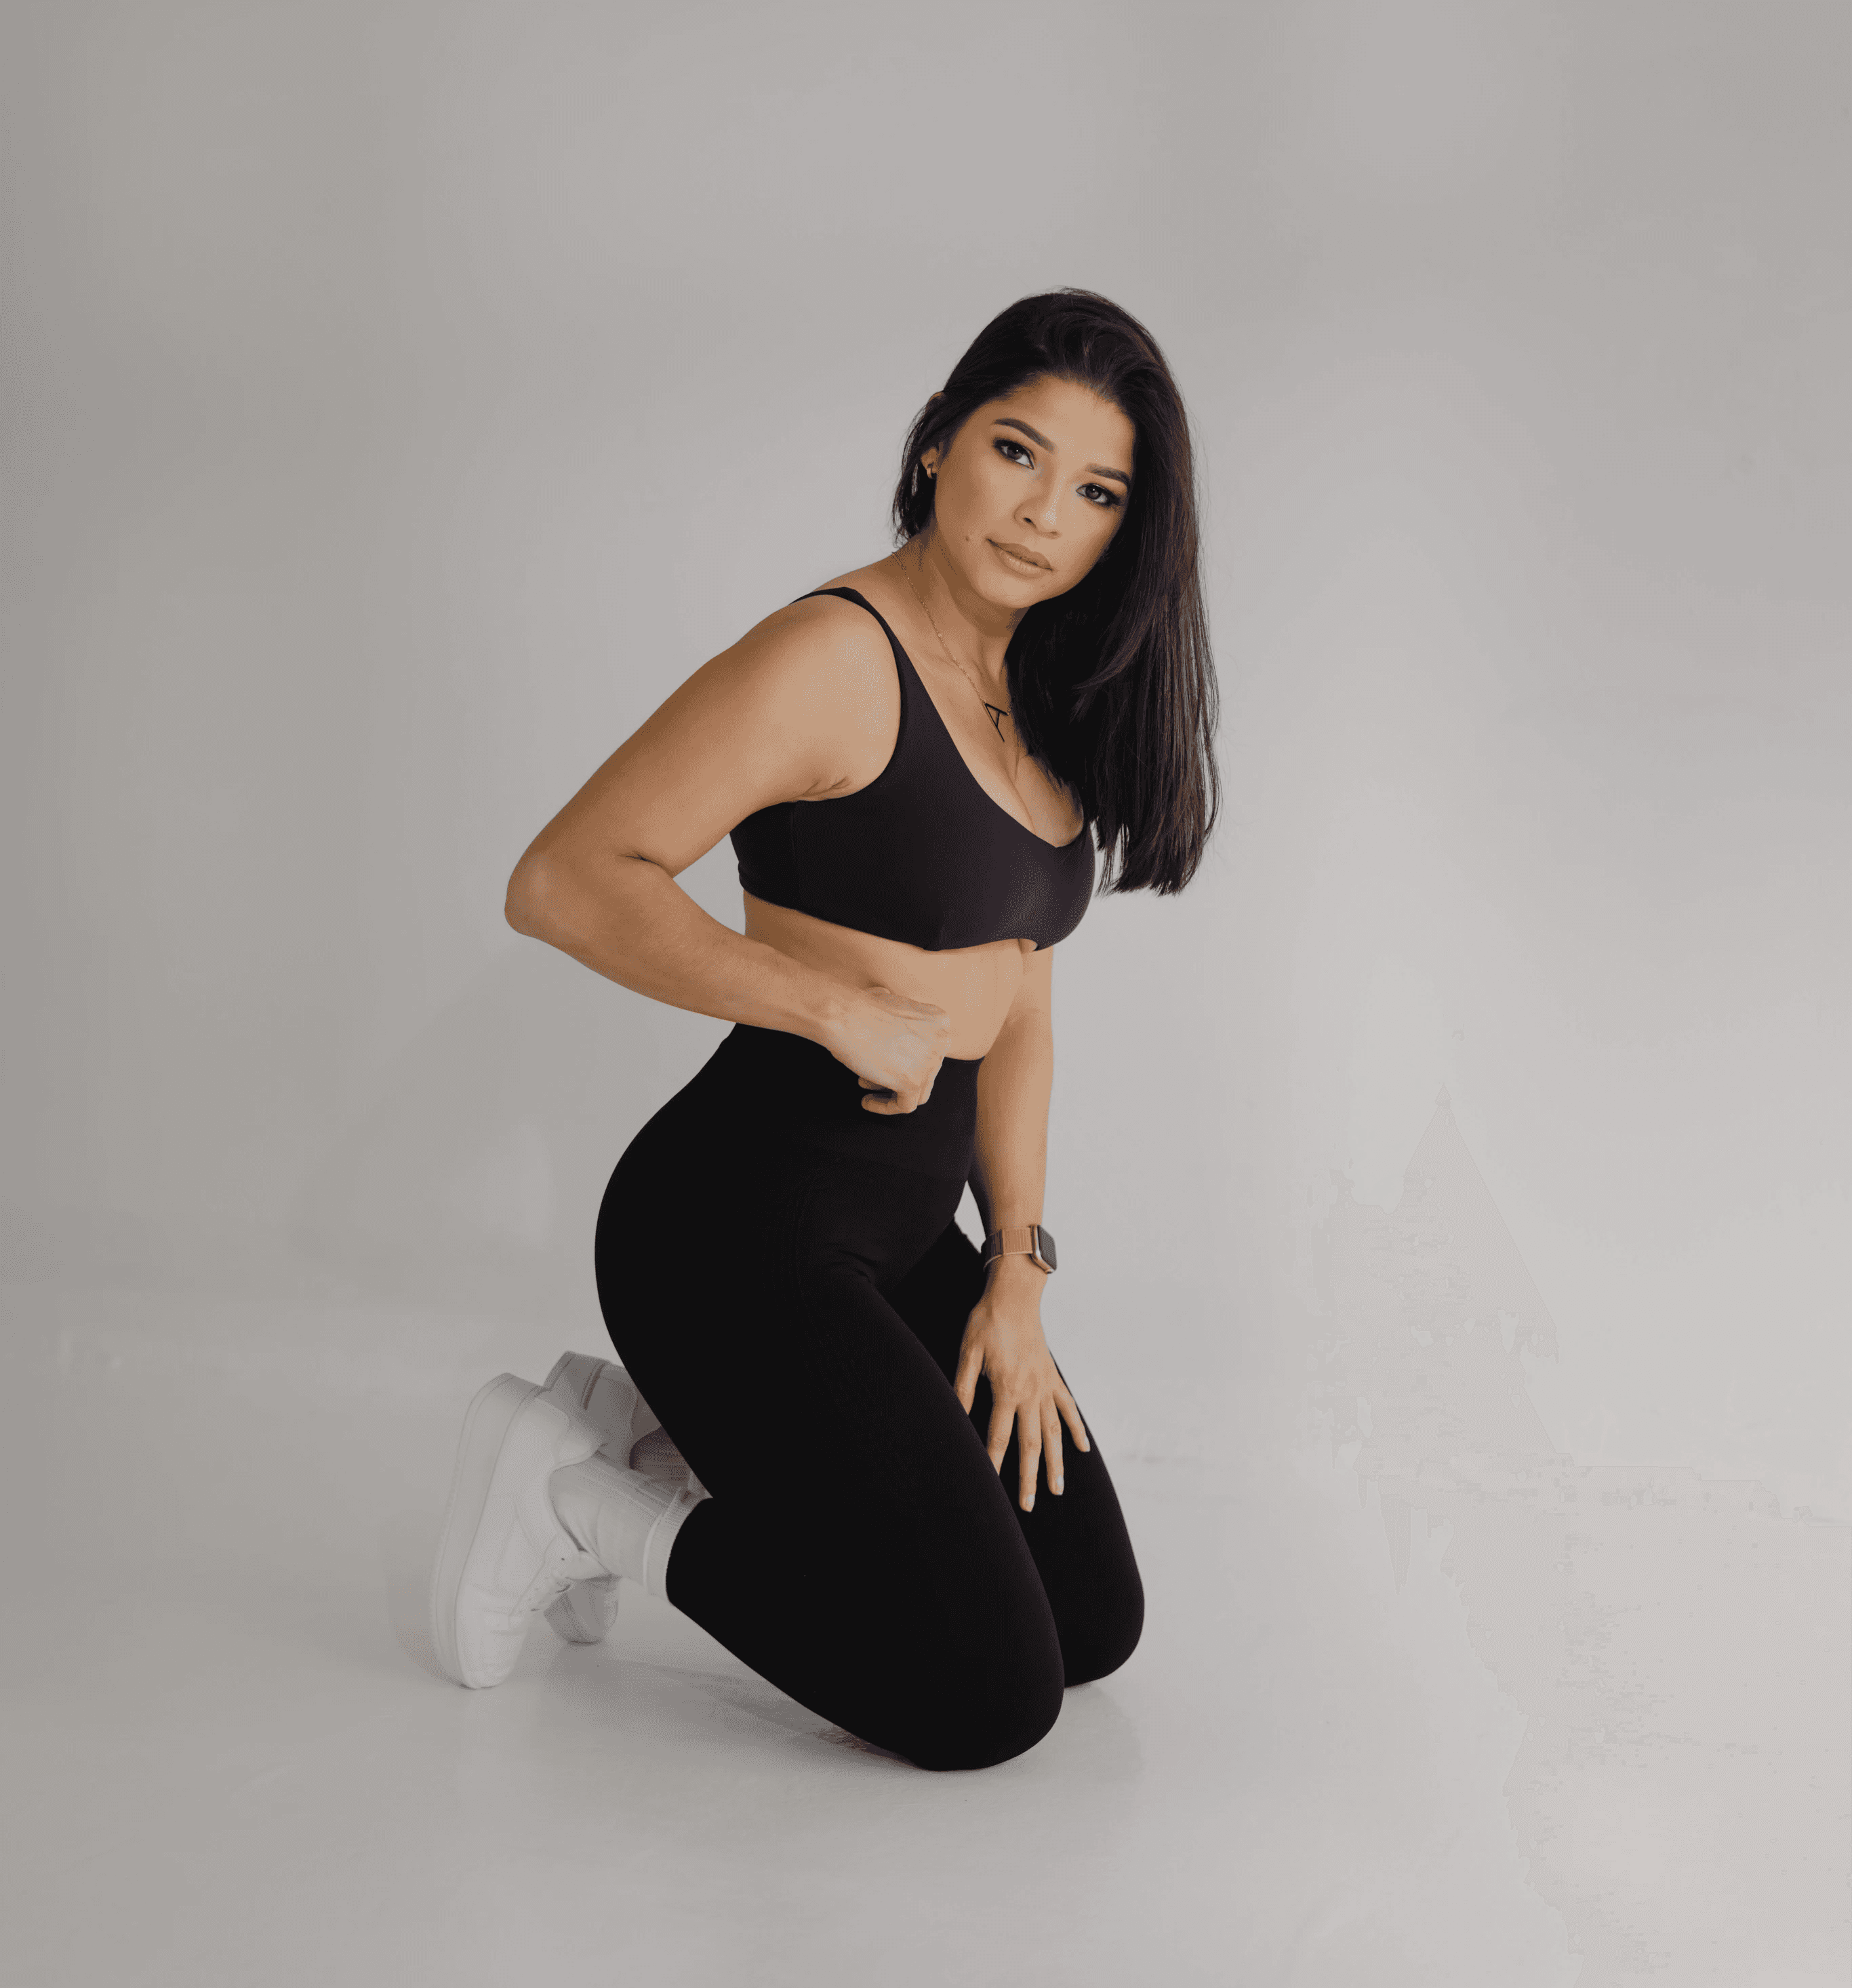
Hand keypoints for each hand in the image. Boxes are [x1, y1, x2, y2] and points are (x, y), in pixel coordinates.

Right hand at [826, 984, 951, 1114]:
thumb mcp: (890, 1003)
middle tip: (873, 1074)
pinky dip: (885, 1107)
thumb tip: (893, 1027)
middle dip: (898, 1073)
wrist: (845, 1015)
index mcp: (938, 1021)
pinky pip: (905, 1106)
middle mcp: (942, 1041)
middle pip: (926, 1071)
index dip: (906, 1057)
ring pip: (919, 1091)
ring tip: (866, 1085)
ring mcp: (930, 1063)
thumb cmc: (858, 1008)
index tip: (886, 1059)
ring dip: (893, 1091)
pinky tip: (867, 1102)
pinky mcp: (913, 1081)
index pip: (929, 1050)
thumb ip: (900, 1018)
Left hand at [953, 1267, 1089, 1511]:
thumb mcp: (967, 1352)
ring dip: (1056, 1462)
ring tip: (1058, 1489)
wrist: (1015, 1294)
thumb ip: (962, 1388)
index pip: (998, 1436)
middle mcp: (1031, 1393)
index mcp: (1007, 1389)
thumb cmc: (987, 1321)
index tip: (991, 1488)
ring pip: (1053, 1432)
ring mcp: (1045, 1386)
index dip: (992, 1462)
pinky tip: (1083, 1448)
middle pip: (1031, 1444)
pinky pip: (1068, 1408)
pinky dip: (1076, 1428)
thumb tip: (955, 1417)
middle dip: (1029, 1478)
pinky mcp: (1053, 1377)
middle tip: (1028, 1506)